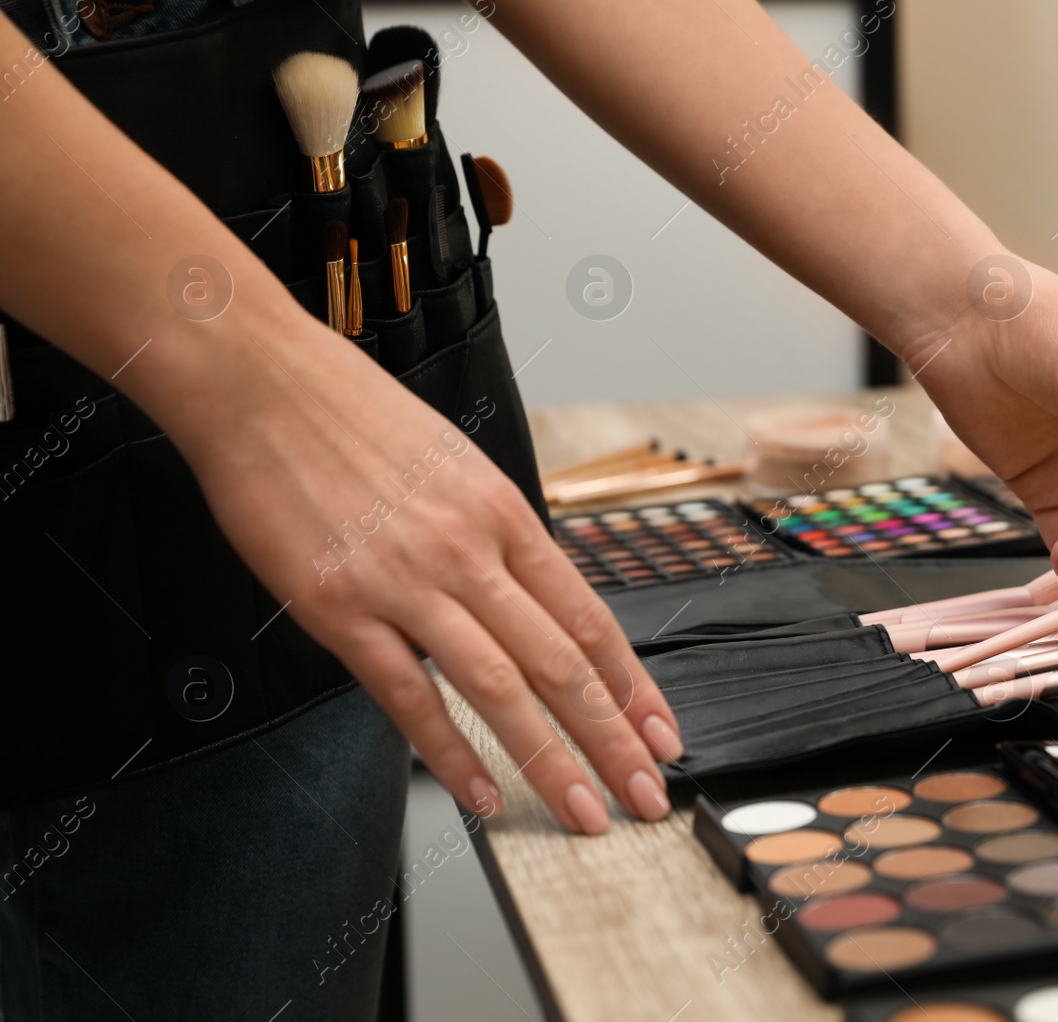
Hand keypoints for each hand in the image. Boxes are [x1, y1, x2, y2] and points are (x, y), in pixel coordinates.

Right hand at [170, 312, 681, 834]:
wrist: (262, 382)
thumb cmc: (355, 416)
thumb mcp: (457, 464)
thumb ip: (495, 536)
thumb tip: (530, 596)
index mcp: (504, 514)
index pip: (589, 618)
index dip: (632, 685)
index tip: (659, 733)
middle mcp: (470, 551)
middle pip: (562, 663)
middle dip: (612, 740)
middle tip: (644, 795)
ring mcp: (407, 582)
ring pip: (500, 687)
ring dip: (549, 759)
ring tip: (582, 810)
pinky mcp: (341, 608)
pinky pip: (409, 694)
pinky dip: (450, 751)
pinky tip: (480, 792)